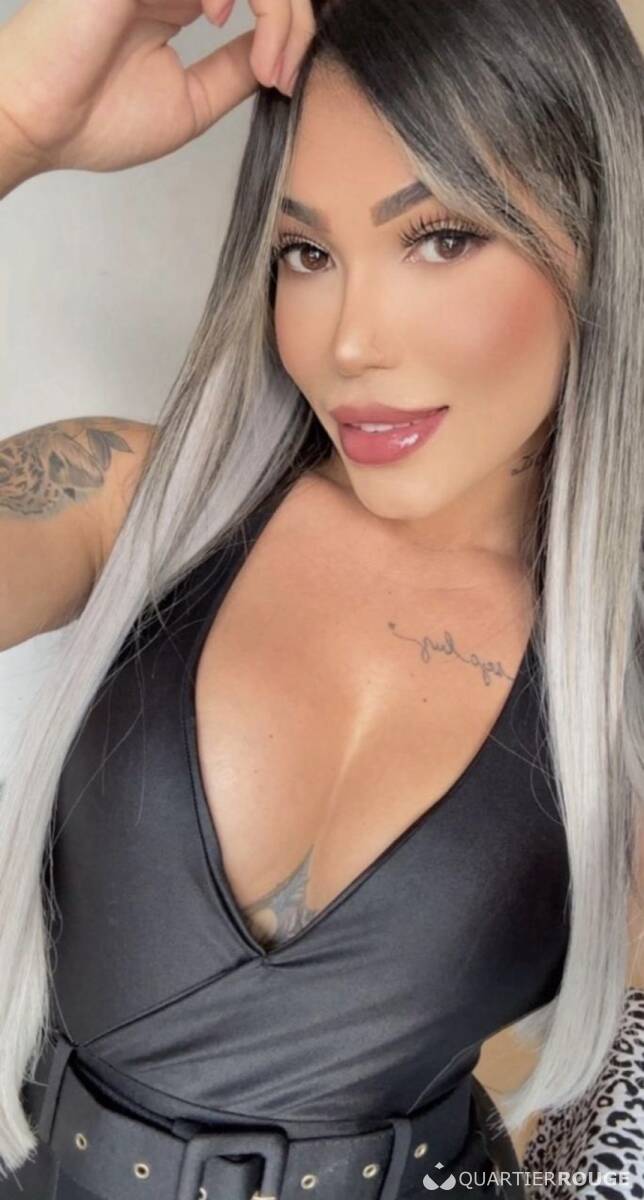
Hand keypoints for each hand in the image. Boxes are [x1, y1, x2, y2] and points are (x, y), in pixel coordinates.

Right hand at [0, 0, 314, 173]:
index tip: (283, 81)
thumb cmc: (96, 119)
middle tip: (282, 72)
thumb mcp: (192, 101)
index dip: (288, 31)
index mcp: (179, 1)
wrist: (42, 122)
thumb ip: (236, 70)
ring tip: (267, 62)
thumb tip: (282, 51)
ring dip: (278, 11)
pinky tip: (221, 23)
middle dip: (293, 19)